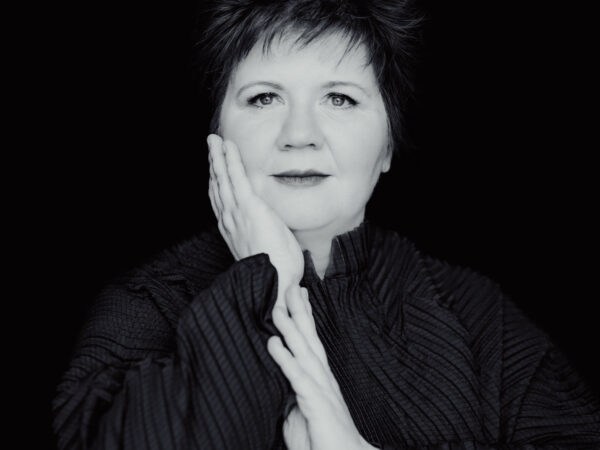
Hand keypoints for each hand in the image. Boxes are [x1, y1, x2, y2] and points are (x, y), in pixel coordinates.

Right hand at [207, 134, 304, 287]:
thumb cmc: (276, 272)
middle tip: (210, 147)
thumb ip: (263, 241)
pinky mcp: (248, 207)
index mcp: (233, 231)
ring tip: (214, 141)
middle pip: (217, 186)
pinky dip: (230, 160)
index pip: (221, 202)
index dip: (217, 183)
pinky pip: (236, 177)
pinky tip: (227, 146)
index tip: (216, 170)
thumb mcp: (266, 252)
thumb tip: (270, 238)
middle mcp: (229, 220)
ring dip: (217, 157)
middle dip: (213, 165)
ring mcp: (236, 213)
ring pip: (222, 179)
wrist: (276, 281)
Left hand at [267, 285, 375, 449]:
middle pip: (310, 339)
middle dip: (300, 312)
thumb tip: (282, 388)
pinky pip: (297, 377)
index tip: (298, 297)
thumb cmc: (324, 442)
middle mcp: (323, 379)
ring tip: (276, 307)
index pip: (311, 343)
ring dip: (289, 328)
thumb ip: (292, 399)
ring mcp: (321, 389)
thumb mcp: (301, 417)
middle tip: (291, 286)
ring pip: (303, 351)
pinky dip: (285, 358)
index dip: (304, 319)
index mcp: (320, 380)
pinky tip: (273, 343)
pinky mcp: (316, 404)